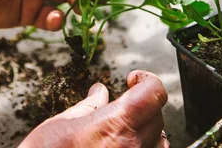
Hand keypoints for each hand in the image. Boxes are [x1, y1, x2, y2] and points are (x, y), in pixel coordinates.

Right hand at [19, 70, 169, 147]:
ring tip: (124, 129)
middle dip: (142, 104)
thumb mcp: (61, 124)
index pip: (153, 93)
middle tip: (121, 105)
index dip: (146, 80)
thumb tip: (100, 92)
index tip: (132, 80)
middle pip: (156, 115)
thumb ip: (88, 106)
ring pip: (160, 141)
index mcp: (115, 125)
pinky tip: (124, 146)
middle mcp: (131, 147)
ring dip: (147, 130)